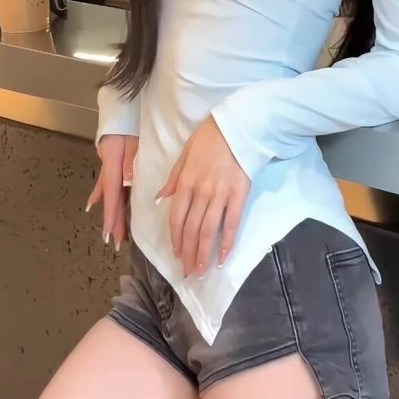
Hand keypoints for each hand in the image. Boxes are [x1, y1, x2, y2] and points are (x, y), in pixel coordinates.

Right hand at [86, 134, 138, 252]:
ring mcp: (107, 165)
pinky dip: (101, 193)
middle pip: (110, 198)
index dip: (111, 216)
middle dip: (112, 220)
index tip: (110, 234)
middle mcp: (108, 168)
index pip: (112, 196)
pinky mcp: (110, 160)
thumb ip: (130, 162)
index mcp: (113, 165)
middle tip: (113, 241)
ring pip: (108, 193)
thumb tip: (126, 183)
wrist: (121, 106)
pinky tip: (93, 203)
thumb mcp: (133, 141)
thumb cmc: (128, 123)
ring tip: (110, 229)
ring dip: (110, 210)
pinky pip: (105, 182)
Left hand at [155, 114, 249, 277]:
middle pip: (192, 228)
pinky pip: (231, 222)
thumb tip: (160, 198)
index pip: (177, 217)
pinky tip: (222, 257)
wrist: (238, 126)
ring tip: (201, 270)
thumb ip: (173, 178)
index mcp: (186, 181)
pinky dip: (226, 242)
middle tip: (188, 272)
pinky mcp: (239, 194)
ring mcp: (220, 194)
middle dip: (188, 253)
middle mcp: (201, 191)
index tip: (177, 254)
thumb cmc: (210, 137)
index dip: (176, 238)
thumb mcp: (184, 152)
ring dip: (203, 253)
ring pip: (208, 230)